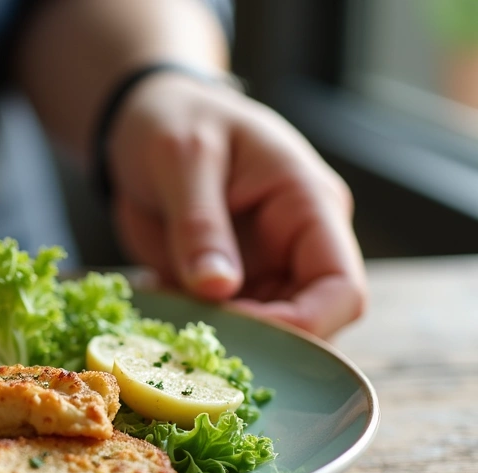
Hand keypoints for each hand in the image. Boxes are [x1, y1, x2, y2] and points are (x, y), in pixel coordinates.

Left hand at [107, 72, 366, 337]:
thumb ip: (200, 225)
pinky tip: (155, 313)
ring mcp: (261, 266)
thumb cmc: (173, 119)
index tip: (245, 336)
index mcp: (309, 205)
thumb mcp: (183, 159)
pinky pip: (219, 322)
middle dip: (259, 342)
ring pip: (263, 331)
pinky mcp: (223, 281)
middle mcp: (296, 244)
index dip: (305, 326)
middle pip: (308, 322)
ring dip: (221, 341)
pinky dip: (191, 330)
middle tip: (197, 345)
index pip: (341, 288)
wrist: (140, 118)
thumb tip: (219, 289)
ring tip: (169, 330)